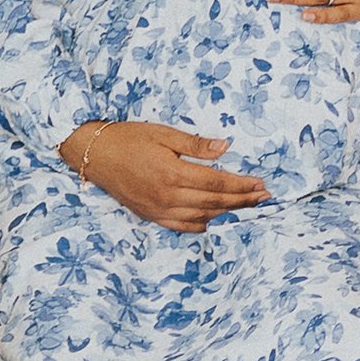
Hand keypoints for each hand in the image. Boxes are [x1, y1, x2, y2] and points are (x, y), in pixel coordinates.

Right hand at [61, 121, 266, 231]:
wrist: (94, 155)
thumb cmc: (129, 138)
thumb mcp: (163, 133)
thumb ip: (195, 144)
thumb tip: (225, 148)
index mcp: (172, 174)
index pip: (217, 184)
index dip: (242, 186)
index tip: (261, 184)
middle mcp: (168, 197)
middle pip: (215, 204)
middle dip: (243, 202)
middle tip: (265, 199)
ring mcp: (159, 210)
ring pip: (203, 218)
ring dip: (229, 215)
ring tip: (250, 211)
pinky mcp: (151, 216)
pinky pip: (184, 226)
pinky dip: (205, 226)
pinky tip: (218, 222)